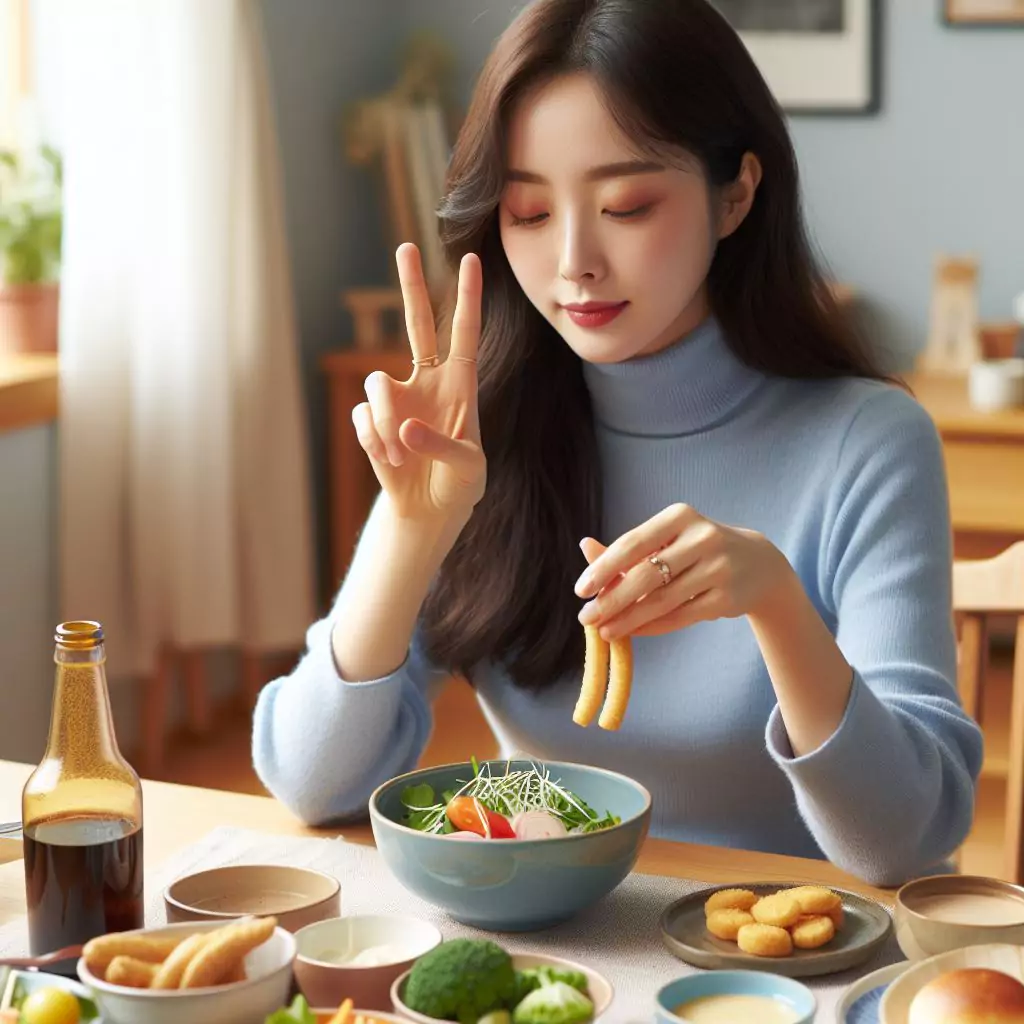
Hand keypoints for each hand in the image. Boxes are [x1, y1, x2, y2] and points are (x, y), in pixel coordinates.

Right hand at [352, 243, 485, 523]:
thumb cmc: (460, 485)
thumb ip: (443, 445)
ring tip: (399, 454)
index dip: (468, 298)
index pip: (465, 333)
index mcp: (460, 385)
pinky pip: (364, 417)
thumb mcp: (468, 468)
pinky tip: (390, 461)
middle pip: (417, 324)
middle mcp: (427, 381)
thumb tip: (404, 426)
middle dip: (411, 286)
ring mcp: (397, 399)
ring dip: (385, 420)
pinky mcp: (372, 420)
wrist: (429, 510)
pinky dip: (375, 441)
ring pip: (376, 382)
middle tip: (406, 247)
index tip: (473, 260)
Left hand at [575, 504, 794, 638]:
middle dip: (612, 599)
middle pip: (646, 575)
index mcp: (680, 516)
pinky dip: (653, 627)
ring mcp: (718, 568)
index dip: (604, 568)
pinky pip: (681, 617)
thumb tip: (586, 547)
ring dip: (628, 619)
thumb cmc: (698, 550)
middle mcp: (702, 538)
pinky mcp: (727, 598)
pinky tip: (632, 631)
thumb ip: (628, 549)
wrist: (758, 565)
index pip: (632, 543)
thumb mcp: (667, 540)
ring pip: (662, 600)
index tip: (580, 590)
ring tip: (605, 631)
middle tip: (586, 617)